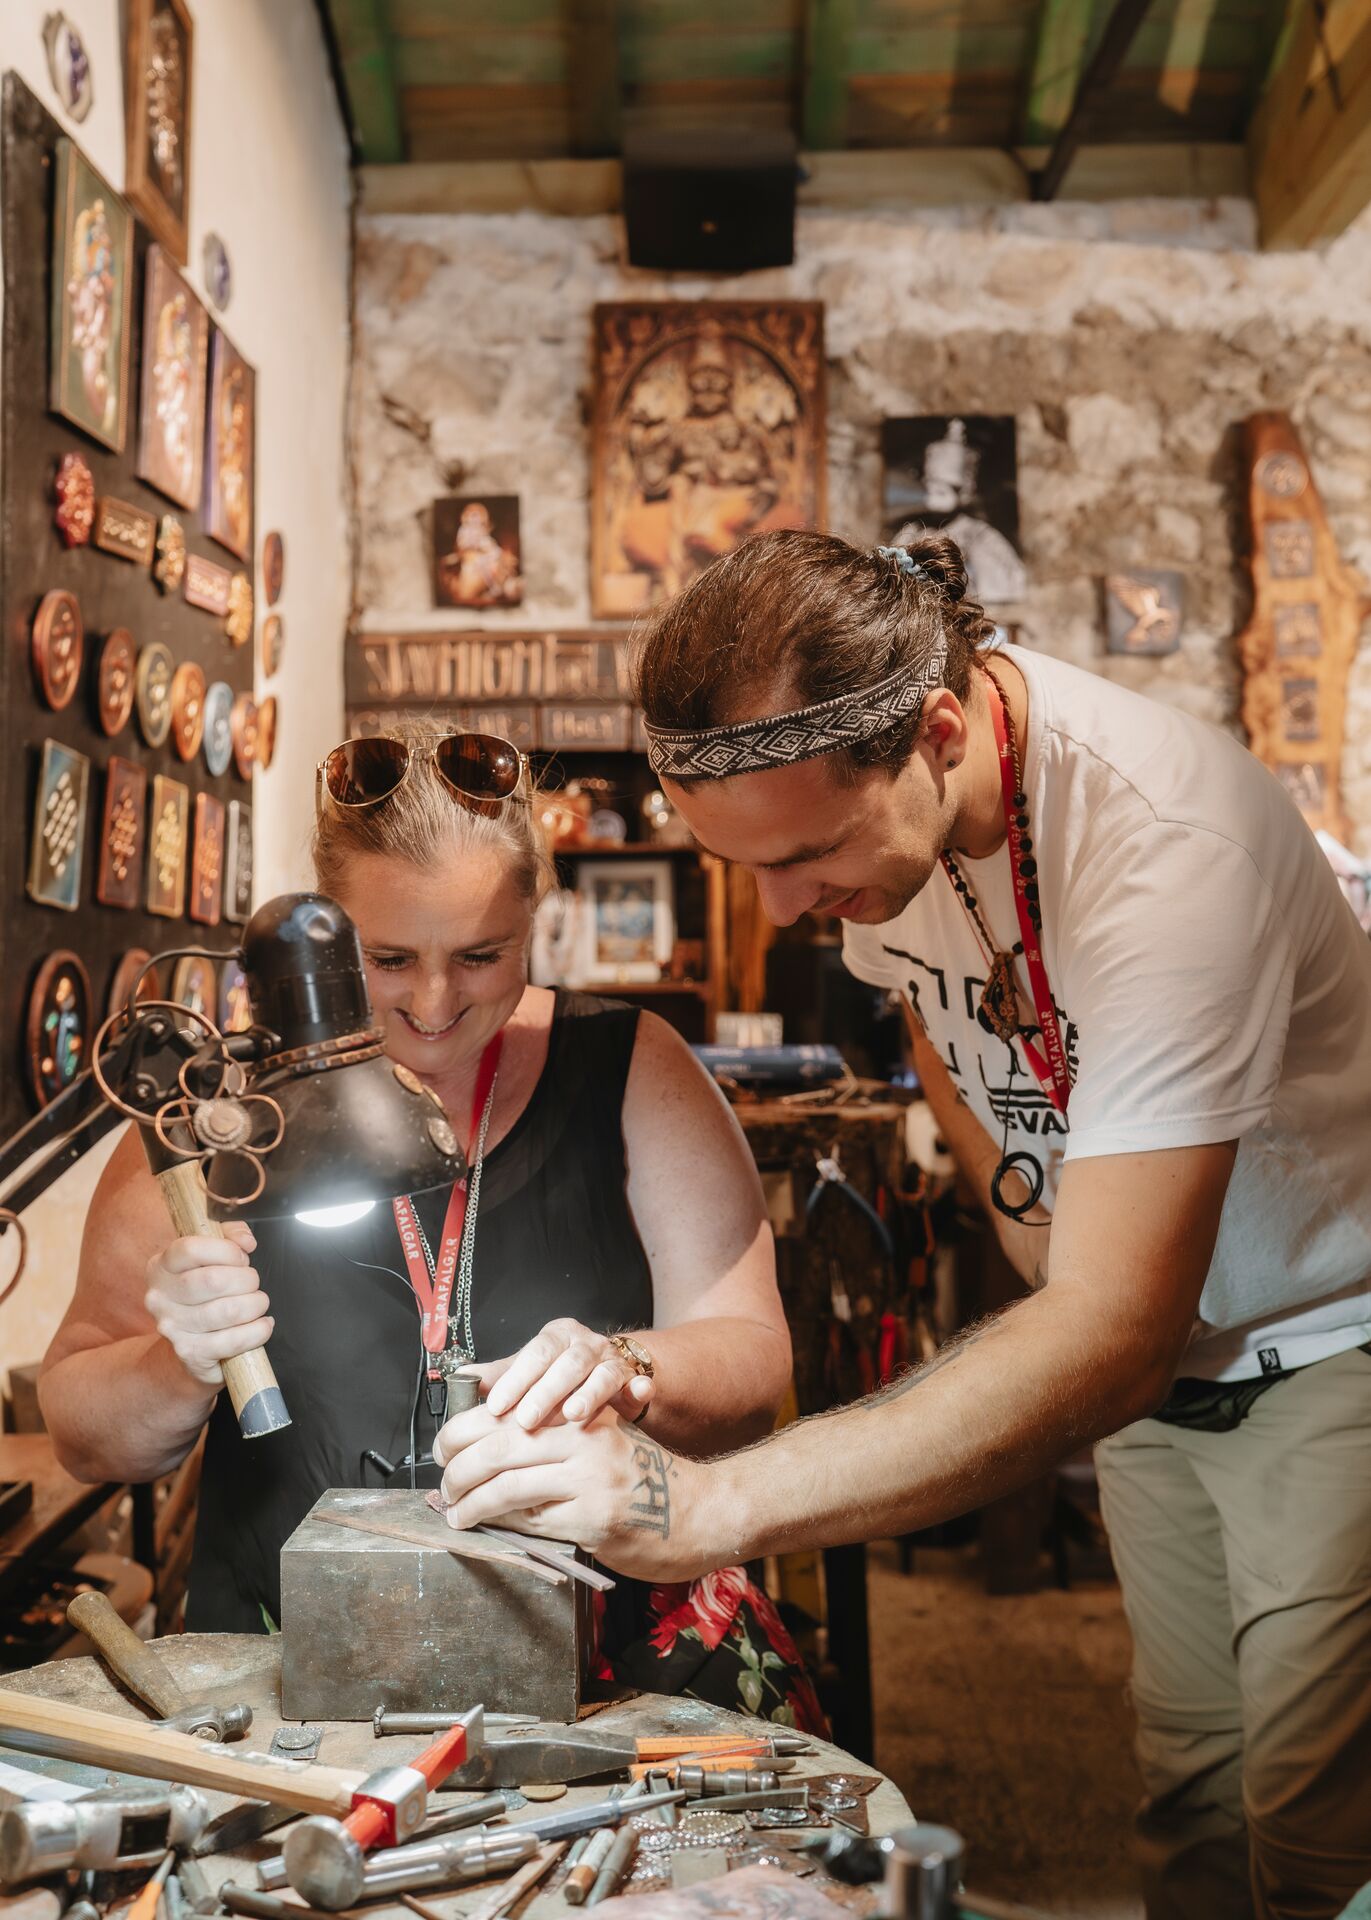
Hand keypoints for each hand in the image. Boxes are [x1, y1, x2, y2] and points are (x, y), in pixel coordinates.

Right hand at [144, 1223, 271, 1388]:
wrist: (188, 1349)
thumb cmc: (204, 1295)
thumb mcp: (212, 1257)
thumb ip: (229, 1235)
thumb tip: (246, 1241)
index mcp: (161, 1266)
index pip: (191, 1249)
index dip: (226, 1250)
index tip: (241, 1258)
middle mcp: (160, 1297)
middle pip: (214, 1280)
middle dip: (247, 1280)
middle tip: (252, 1284)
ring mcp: (172, 1327)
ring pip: (228, 1311)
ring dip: (255, 1305)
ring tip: (258, 1304)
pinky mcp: (190, 1353)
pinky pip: (234, 1340)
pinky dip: (258, 1331)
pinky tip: (262, 1325)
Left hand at [432, 1403, 712, 1582]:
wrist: (699, 1511)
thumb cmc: (643, 1476)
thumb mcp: (602, 1438)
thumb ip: (555, 1434)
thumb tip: (485, 1441)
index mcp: (580, 1414)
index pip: (505, 1415)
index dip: (462, 1431)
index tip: (443, 1448)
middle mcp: (584, 1440)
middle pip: (499, 1447)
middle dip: (458, 1469)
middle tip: (442, 1484)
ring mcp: (589, 1482)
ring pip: (508, 1487)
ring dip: (471, 1503)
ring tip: (455, 1512)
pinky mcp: (593, 1521)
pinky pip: (532, 1522)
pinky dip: (501, 1524)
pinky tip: (487, 1526)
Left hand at [465, 1317, 653, 1430]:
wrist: (611, 1373)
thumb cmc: (562, 1376)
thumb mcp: (531, 1372)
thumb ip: (500, 1376)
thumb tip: (460, 1380)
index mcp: (557, 1337)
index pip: (534, 1353)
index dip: (515, 1379)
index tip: (496, 1406)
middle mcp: (586, 1344)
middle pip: (567, 1363)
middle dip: (546, 1392)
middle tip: (526, 1420)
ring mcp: (614, 1361)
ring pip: (602, 1373)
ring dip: (588, 1394)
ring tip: (573, 1416)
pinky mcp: (636, 1380)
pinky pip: (640, 1382)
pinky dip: (640, 1388)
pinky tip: (638, 1395)